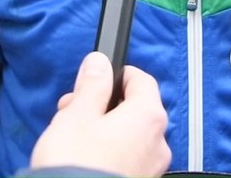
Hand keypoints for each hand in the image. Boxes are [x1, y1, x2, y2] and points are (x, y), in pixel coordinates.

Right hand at [30, 52, 170, 176]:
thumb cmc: (76, 165)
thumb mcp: (76, 115)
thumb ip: (92, 86)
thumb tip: (99, 63)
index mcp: (148, 117)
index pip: (142, 80)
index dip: (117, 75)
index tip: (95, 78)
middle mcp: (158, 142)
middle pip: (135, 109)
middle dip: (104, 105)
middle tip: (72, 110)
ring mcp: (152, 168)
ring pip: (131, 136)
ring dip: (105, 129)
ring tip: (73, 137)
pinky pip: (129, 159)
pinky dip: (110, 152)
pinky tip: (85, 157)